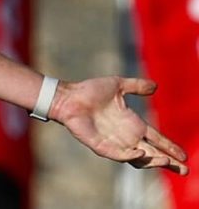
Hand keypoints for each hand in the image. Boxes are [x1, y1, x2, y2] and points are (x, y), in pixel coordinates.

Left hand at [53, 77, 188, 174]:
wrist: (69, 96)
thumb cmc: (90, 91)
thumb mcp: (118, 85)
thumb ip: (136, 86)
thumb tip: (155, 86)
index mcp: (132, 124)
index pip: (156, 140)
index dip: (170, 147)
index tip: (185, 156)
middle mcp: (126, 136)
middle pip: (152, 154)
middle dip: (169, 162)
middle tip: (185, 169)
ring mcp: (114, 143)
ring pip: (139, 159)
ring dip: (154, 161)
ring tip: (167, 161)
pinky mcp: (101, 146)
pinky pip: (118, 155)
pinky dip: (131, 156)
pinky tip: (141, 153)